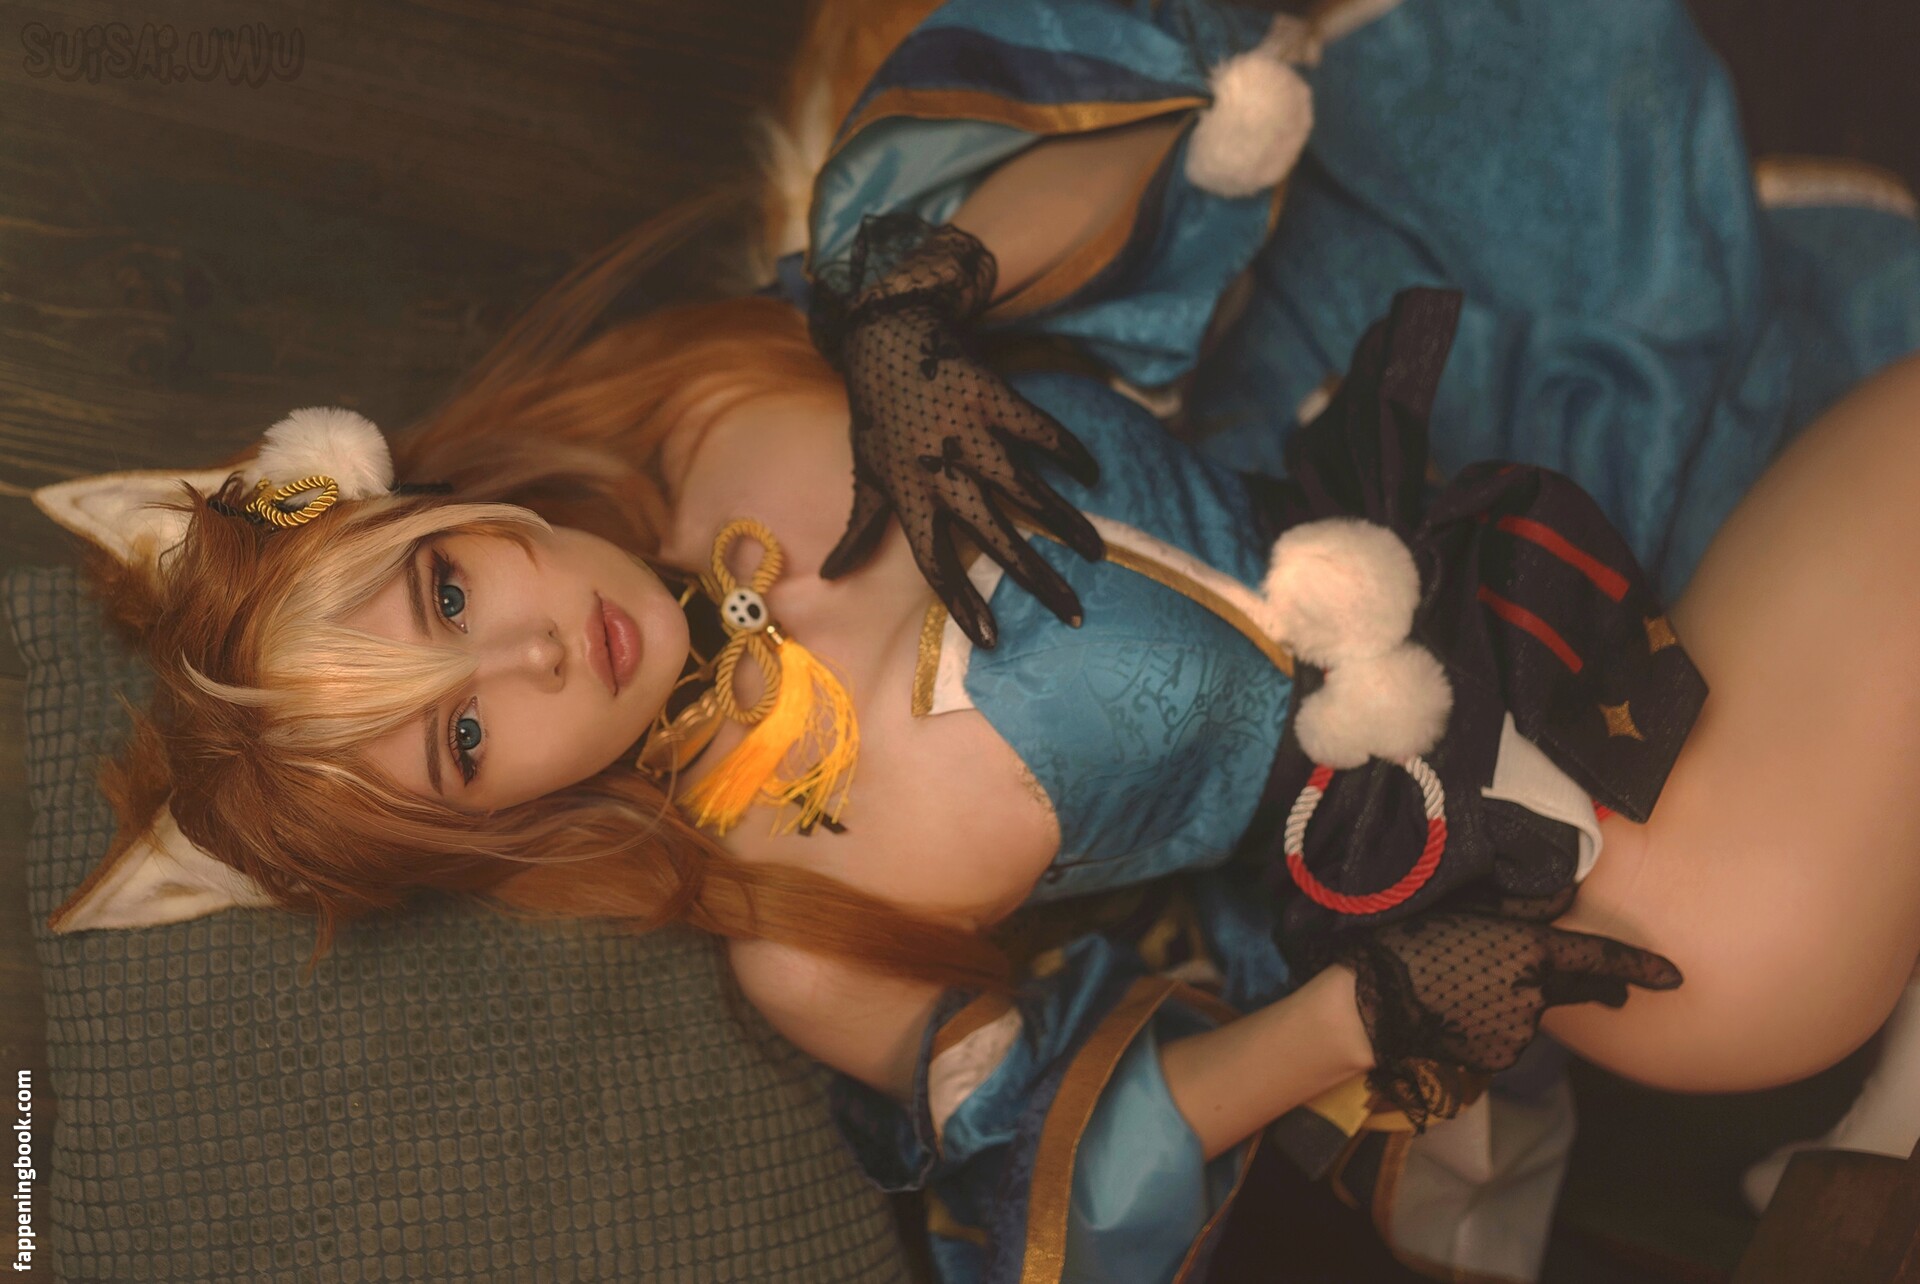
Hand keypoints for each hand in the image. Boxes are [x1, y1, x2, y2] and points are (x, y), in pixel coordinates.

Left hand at [811, 215, 1104, 648]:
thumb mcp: (865, 473)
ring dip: (1065, 522)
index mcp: (909, 496)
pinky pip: (1040, 431)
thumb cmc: (878, 415)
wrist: (887, 336)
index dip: (962, 603)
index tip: (993, 639)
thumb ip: (858, 531)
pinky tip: (1092, 477)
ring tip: (1096, 552)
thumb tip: (830, 577)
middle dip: (1034, 578)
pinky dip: (1068, 453)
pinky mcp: (994, 398)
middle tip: (1071, 611)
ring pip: (1025, 487)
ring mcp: (970, 433)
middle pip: (994, 536)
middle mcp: (941, 471)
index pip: (935, 563)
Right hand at [1332, 906, 1680, 1124]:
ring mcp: (1516, 1033)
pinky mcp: (1496, 1058)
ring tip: (1484, 980)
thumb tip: (1570, 886)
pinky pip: (1511, 1034)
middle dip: (1601, 987)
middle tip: (1613, 988)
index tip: (1675, 977)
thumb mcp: (1467, 905)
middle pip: (1581, 990)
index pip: (1601, 960)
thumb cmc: (1414, 939)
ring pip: (1539, 1010)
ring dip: (1530, 998)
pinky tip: (1468, 1006)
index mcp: (1530, 952)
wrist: (1373, 1004)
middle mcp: (1534, 996)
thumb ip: (1522, 901)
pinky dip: (1501, 1021)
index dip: (1642, 968)